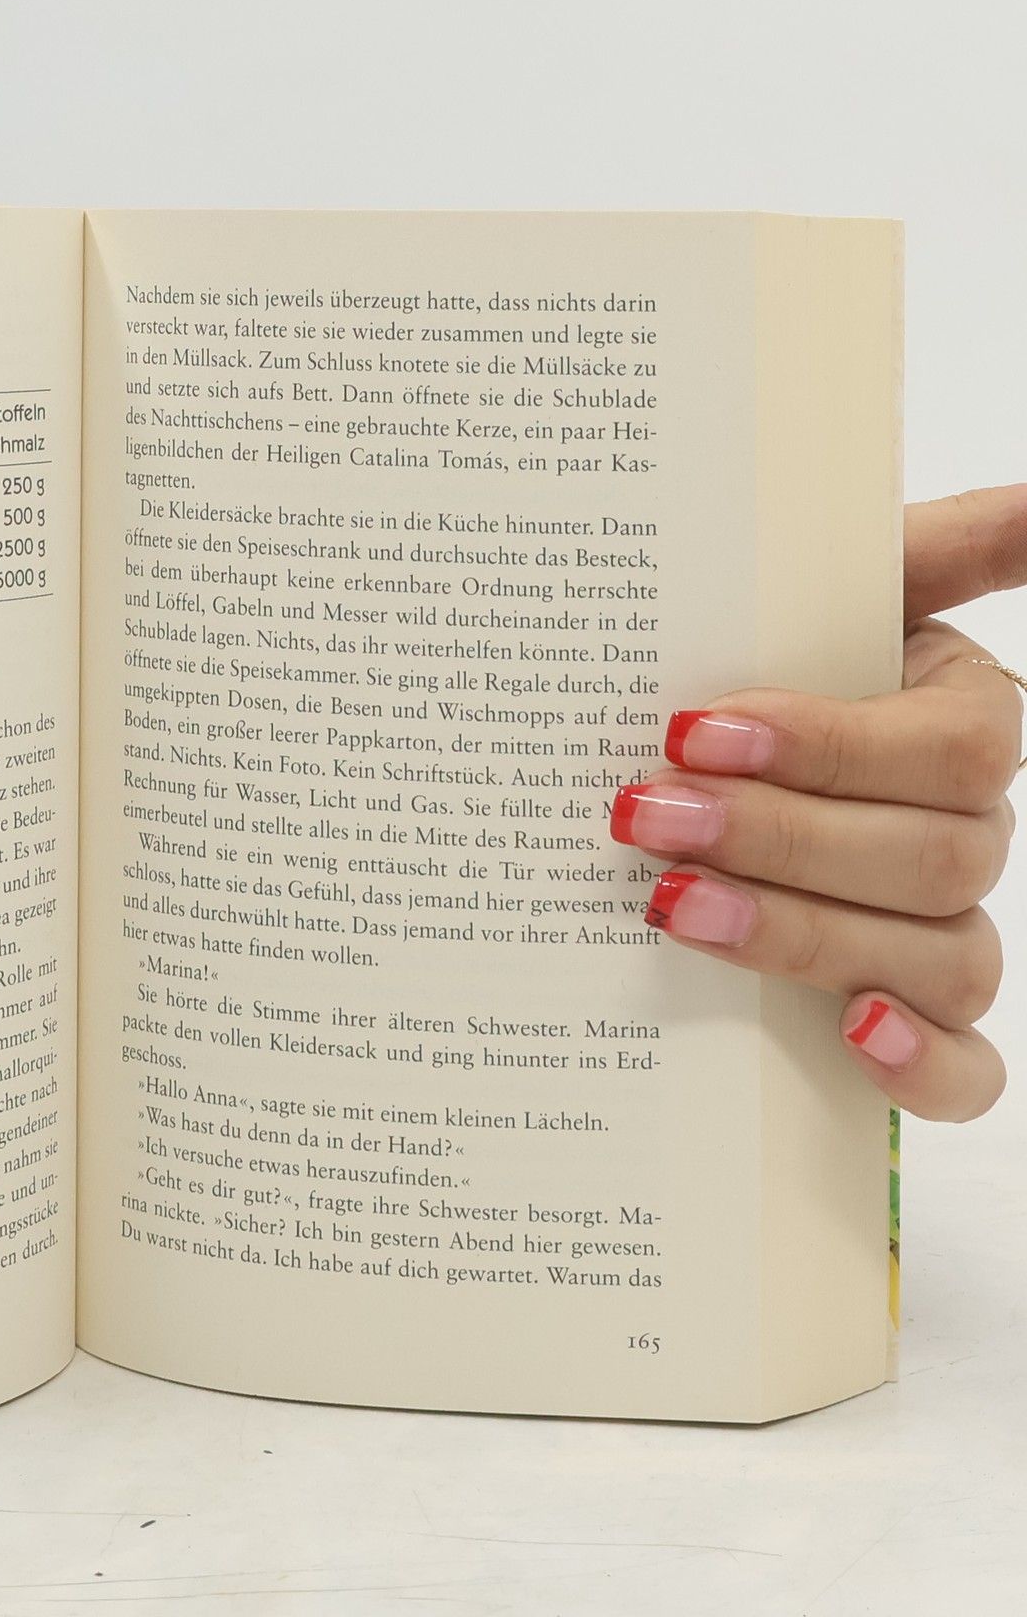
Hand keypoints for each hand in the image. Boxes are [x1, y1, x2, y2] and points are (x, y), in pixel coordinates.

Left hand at [612, 486, 1026, 1121]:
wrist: (686, 760)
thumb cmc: (750, 662)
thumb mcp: (812, 595)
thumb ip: (927, 547)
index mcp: (959, 719)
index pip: (955, 748)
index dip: (830, 747)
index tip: (692, 729)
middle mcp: (967, 828)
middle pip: (935, 857)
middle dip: (779, 837)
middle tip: (646, 816)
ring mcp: (949, 931)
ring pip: (940, 955)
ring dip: (802, 932)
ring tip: (671, 905)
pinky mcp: (917, 1020)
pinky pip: (971, 1070)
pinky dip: (923, 1061)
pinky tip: (851, 1032)